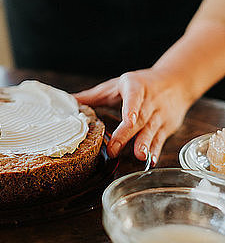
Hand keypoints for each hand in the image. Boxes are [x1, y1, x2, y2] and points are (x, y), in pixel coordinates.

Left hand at [74, 68, 192, 163]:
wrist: (176, 81)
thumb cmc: (140, 84)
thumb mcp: (117, 85)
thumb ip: (93, 96)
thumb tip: (67, 101)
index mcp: (135, 87)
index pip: (134, 97)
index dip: (131, 108)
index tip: (128, 120)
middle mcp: (148, 101)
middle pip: (138, 119)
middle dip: (126, 135)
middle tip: (114, 150)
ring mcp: (159, 114)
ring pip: (151, 130)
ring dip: (145, 144)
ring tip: (139, 156)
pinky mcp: (167, 126)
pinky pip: (161, 139)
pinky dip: (156, 150)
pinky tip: (150, 161)